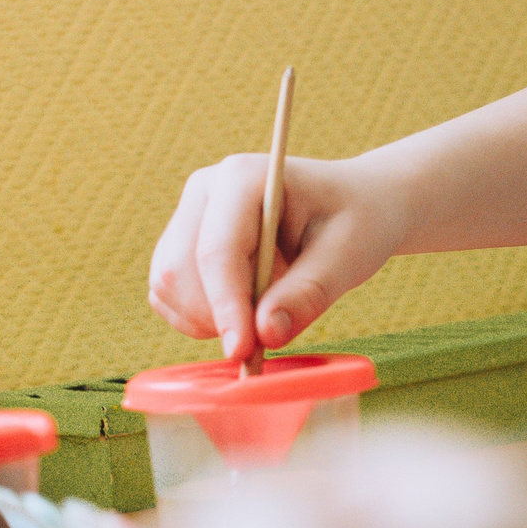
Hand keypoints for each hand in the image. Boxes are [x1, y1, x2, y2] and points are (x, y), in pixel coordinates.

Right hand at [148, 154, 404, 360]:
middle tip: (269, 336)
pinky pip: (168, 295)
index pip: (218, 251)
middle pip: (179, 271)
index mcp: (244, 177)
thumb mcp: (350, 256)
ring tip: (273, 304)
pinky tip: (247, 308)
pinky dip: (200, 317)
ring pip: (167, 287)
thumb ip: (308, 294)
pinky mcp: (182, 243)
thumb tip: (265, 334)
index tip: (242, 350)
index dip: (225, 306)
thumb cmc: (359, 222)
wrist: (357, 205)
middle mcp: (205, 189)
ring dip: (210, 318)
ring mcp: (189, 215)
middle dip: (218, 316)